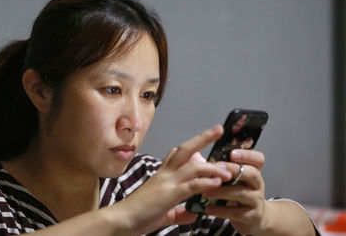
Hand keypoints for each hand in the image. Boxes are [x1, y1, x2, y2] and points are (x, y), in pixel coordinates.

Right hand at [116, 125, 231, 234]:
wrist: (121, 220)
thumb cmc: (138, 215)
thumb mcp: (162, 212)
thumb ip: (179, 212)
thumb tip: (193, 214)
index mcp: (162, 175)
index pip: (176, 154)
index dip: (191, 146)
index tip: (203, 140)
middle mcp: (165, 174)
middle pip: (185, 149)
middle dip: (202, 138)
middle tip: (218, 130)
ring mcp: (167, 182)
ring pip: (193, 166)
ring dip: (212, 167)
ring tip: (227, 171)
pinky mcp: (169, 194)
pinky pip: (191, 185)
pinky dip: (205, 182)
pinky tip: (217, 182)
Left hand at [203, 148, 267, 234]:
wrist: (254, 218)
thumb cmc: (238, 193)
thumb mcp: (233, 178)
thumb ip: (221, 168)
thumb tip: (197, 158)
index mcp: (253, 171)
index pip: (258, 159)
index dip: (247, 154)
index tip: (232, 153)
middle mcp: (257, 184)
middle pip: (252, 173)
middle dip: (234, 169)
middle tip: (217, 167)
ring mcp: (256, 200)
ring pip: (242, 193)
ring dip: (222, 191)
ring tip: (205, 191)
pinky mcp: (252, 216)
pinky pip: (235, 212)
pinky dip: (220, 210)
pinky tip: (208, 207)